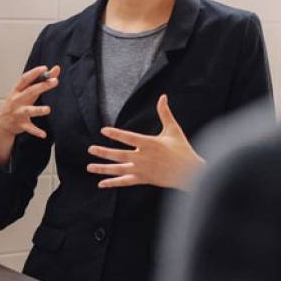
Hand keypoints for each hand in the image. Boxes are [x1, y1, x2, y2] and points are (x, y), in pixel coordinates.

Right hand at [0, 65, 60, 165]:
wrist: (2, 122)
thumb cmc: (16, 102)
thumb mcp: (25, 91)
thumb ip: (41, 80)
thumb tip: (56, 69)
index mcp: (17, 90)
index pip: (25, 79)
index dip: (34, 73)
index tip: (45, 68)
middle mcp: (17, 100)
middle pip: (30, 92)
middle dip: (42, 86)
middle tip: (55, 81)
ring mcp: (18, 112)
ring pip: (29, 111)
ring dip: (38, 110)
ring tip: (47, 110)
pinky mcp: (21, 124)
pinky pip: (29, 128)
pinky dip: (36, 131)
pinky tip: (43, 134)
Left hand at [87, 95, 204, 190]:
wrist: (191, 172)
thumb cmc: (183, 150)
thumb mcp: (173, 130)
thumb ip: (165, 113)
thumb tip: (163, 96)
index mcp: (149, 144)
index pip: (129, 138)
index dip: (115, 134)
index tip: (103, 130)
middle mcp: (143, 157)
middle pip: (119, 155)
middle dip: (103, 152)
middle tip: (90, 149)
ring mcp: (142, 170)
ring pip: (119, 170)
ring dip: (103, 168)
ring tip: (89, 167)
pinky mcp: (143, 179)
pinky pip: (125, 182)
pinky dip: (113, 183)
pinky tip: (101, 183)